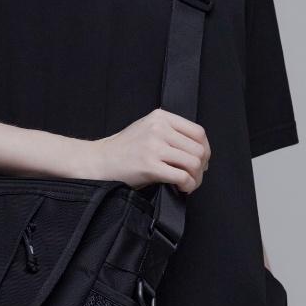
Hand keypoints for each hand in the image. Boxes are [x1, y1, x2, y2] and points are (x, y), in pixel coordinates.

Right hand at [87, 108, 210, 193]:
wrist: (100, 161)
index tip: (202, 161)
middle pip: (198, 149)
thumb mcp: (148, 129)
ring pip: (194, 163)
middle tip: (195, 177)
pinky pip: (182, 176)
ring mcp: (154, 146)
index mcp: (160, 117)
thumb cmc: (124, 149)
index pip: (198, 132)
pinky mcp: (150, 165)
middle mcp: (158, 128)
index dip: (205, 150)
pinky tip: (181, 188)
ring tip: (188, 183)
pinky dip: (187, 186)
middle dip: (201, 168)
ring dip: (196, 178)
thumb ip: (171, 132)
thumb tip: (198, 150)